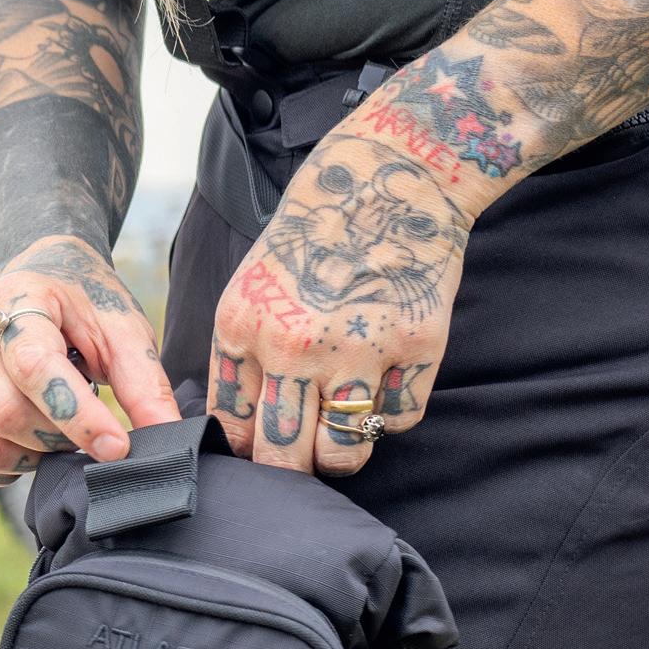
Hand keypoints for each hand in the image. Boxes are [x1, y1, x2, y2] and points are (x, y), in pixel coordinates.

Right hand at [0, 237, 178, 484]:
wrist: (35, 280)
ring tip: (55, 433)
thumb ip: (144, 382)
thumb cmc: (82, 307)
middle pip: (4, 415)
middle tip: (87, 432)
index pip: (34, 367)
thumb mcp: (122, 329)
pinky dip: (0, 467)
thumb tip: (167, 437)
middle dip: (57, 439)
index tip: (118, 447)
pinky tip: (25, 442)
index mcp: (14, 300)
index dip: (78, 417)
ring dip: (29, 457)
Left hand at [207, 130, 472, 475]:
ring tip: (341, 430)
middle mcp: (295, 344)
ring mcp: (358, 349)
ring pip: (341, 455)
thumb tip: (238, 439)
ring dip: (340, 454)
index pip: (233, 428)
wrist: (390, 179)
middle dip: (288, 469)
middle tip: (300, 458)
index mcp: (243, 326)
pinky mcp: (415, 348)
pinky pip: (396, 420)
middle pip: (282, 457)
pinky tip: (383, 380)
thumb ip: (240, 359)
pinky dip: (390, 413)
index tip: (262, 450)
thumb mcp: (253, 288)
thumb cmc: (316, 240)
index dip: (248, 451)